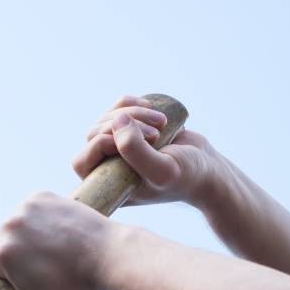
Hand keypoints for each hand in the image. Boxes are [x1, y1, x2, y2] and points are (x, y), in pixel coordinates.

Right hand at [0, 192, 113, 289]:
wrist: (110, 256)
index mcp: (1, 254)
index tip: (2, 274)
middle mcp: (9, 226)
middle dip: (8, 253)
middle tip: (35, 266)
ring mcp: (25, 207)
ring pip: (11, 225)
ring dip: (23, 236)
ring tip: (50, 250)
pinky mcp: (40, 195)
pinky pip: (28, 210)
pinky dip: (37, 220)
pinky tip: (56, 233)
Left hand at [72, 95, 220, 207]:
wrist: (208, 169)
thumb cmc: (186, 176)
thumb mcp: (162, 170)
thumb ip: (135, 151)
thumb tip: (116, 121)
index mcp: (110, 186)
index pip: (81, 162)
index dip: (102, 143)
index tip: (135, 142)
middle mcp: (109, 168)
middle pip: (93, 135)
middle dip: (123, 125)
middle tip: (155, 133)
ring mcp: (118, 148)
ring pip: (106, 119)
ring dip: (133, 112)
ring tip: (161, 123)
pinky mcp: (130, 131)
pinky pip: (118, 108)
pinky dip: (134, 103)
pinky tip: (154, 112)